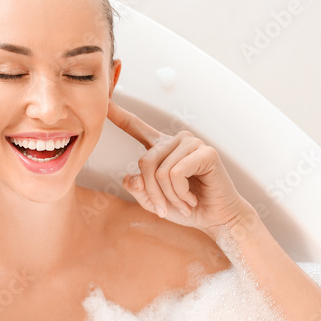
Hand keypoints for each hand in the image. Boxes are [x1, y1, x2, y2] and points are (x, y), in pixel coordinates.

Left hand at [107, 99, 251, 235]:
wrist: (216, 219)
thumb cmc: (186, 208)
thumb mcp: (154, 202)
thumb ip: (139, 189)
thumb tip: (130, 178)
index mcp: (161, 147)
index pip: (136, 127)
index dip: (118, 114)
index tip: (104, 101)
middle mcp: (175, 140)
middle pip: (145, 162)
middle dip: (153, 192)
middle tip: (166, 209)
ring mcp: (192, 143)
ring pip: (161, 171)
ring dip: (170, 196)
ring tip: (184, 203)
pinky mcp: (205, 152)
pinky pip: (176, 173)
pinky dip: (181, 193)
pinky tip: (192, 198)